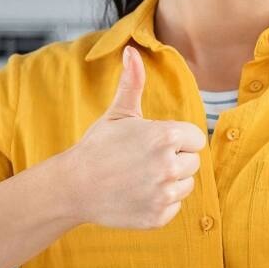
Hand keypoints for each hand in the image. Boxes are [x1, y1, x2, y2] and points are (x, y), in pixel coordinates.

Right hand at [58, 45, 206, 228]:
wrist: (73, 187)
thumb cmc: (98, 147)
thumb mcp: (118, 113)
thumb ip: (133, 83)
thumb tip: (132, 50)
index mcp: (167, 137)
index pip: (195, 139)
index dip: (177, 140)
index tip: (154, 143)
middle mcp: (169, 166)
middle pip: (193, 162)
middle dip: (174, 160)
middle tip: (144, 162)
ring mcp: (164, 194)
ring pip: (185, 185)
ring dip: (169, 183)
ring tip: (140, 178)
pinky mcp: (158, 217)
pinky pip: (174, 207)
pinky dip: (160, 204)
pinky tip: (137, 195)